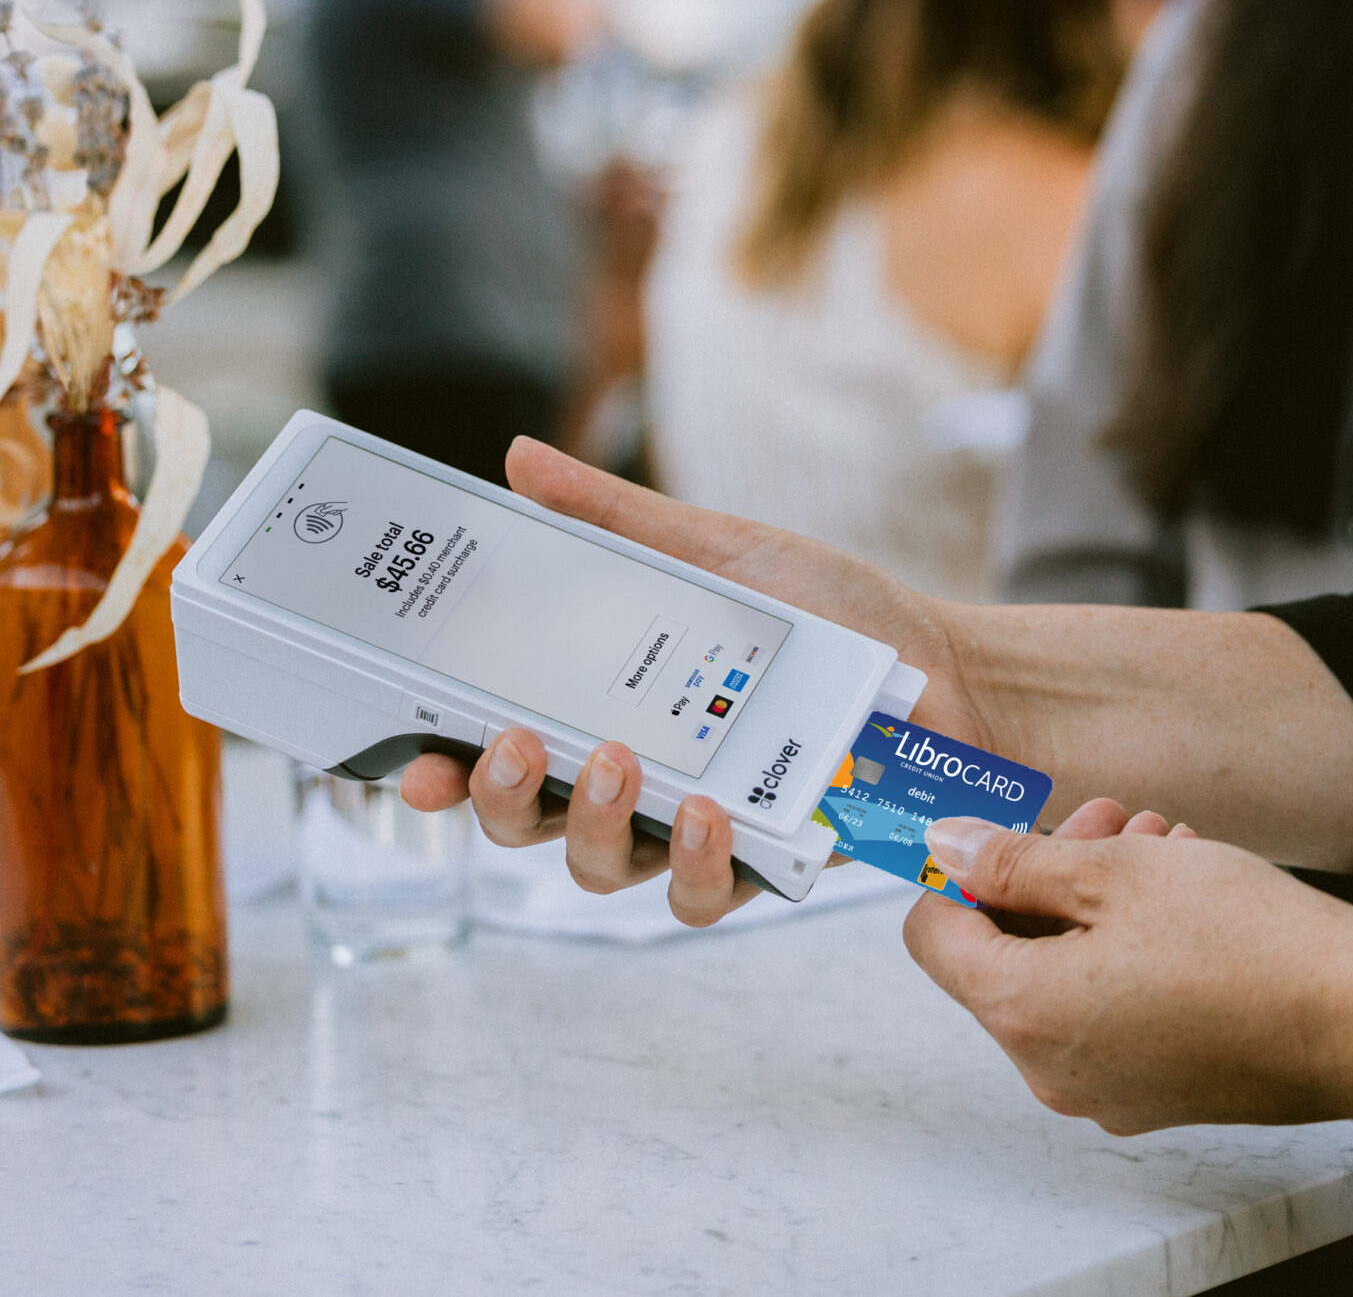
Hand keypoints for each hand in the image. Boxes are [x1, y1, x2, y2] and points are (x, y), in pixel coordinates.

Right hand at [401, 437, 993, 924]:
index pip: (498, 746)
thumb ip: (615, 519)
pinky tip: (706, 816)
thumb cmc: (832, 614)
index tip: (407, 761)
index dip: (439, 766)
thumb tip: (517, 459)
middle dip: (496, 795)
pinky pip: (700, 893)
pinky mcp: (758, 866)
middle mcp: (635, 778)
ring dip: (587, 826)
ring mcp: (690, 829)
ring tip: (612, 764)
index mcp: (606, 706)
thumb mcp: (717, 550)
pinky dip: (692, 861)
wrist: (945, 669)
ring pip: (597, 867)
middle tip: (509, 740)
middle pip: (525, 820)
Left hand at [903, 802, 1352, 1231]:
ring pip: (1067, 976)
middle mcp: (1051, 1068)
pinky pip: (1114, 1013)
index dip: (962, 873)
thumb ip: (1015, 862)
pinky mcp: (1158, 1094)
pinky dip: (1132, 953)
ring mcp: (1106, 1091)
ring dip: (1100, 904)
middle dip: (1049, 876)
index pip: (935, 935)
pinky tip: (1188, 898)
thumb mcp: (1115, 871)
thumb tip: (946, 850)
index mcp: (1023, 1012)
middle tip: (1107, 820)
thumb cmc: (1249, 946)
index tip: (1006, 832)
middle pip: (1006, 956)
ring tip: (1164, 846)